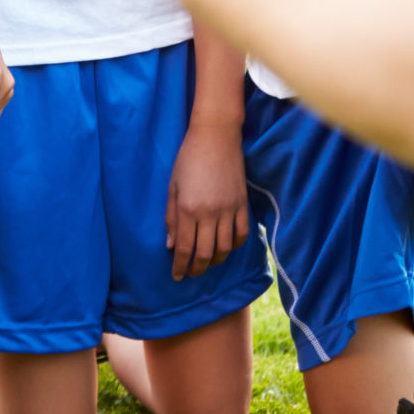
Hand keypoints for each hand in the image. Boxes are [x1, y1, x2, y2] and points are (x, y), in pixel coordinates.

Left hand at [165, 123, 249, 279]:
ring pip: (225, 248)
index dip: (180, 266)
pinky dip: (235, 245)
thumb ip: (171, 217)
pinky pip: (242, 233)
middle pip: (205, 253)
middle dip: (197, 268)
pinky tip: (227, 247)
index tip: (177, 276)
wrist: (216, 137)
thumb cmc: (188, 158)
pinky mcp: (242, 204)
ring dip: (216, 260)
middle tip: (191, 274)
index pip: (184, 249)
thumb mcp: (172, 186)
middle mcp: (209, 213)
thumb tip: (171, 246)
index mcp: (188, 209)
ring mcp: (229, 210)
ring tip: (207, 262)